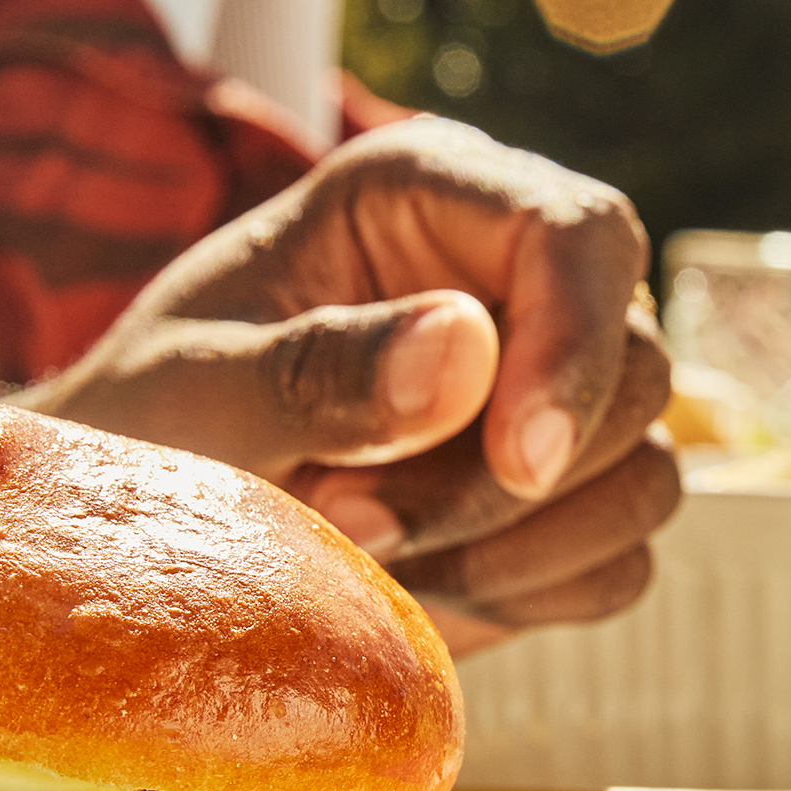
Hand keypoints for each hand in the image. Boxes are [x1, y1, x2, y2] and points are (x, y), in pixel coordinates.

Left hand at [17, 119, 679, 654]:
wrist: (147, 535)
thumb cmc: (148, 428)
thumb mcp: (199, 391)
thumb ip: (320, 368)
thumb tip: (468, 350)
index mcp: (427, 199)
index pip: (582, 235)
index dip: (575, 347)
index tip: (518, 462)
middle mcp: (512, 282)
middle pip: (636, 368)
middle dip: (505, 478)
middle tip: (351, 521)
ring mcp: (549, 397)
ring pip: (643, 474)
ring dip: (517, 545)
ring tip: (370, 554)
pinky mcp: (561, 507)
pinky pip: (619, 561)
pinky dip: (533, 592)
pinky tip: (425, 589)